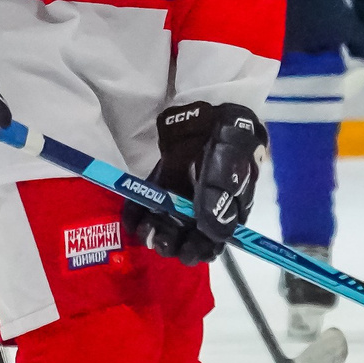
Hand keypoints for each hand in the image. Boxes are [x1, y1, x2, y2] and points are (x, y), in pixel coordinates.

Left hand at [131, 102, 265, 264]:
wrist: (209, 108)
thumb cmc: (228, 137)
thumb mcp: (231, 162)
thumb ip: (221, 194)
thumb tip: (211, 232)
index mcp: (225, 210)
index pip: (211, 241)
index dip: (199, 250)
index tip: (187, 253)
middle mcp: (200, 210)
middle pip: (185, 237)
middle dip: (173, 243)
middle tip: (162, 243)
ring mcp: (178, 198)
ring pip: (164, 225)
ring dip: (154, 233)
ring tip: (146, 232)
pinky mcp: (159, 186)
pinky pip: (145, 207)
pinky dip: (136, 216)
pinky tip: (132, 222)